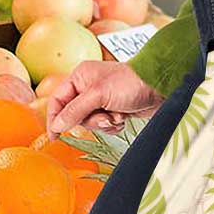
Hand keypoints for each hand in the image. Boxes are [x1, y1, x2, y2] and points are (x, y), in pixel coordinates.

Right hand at [46, 61, 164, 137]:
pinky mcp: (113, 109)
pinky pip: (104, 125)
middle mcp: (88, 87)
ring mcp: (101, 99)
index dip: (54, 118)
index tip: (54, 136)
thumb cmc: (130, 83)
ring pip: (90, 122)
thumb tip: (57, 125)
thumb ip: (75, 110)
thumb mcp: (98, 95)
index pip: (58, 100)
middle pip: (74, 115)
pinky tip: (123, 118)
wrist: (160, 87)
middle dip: (90, 120)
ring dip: (104, 123)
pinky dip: (113, 125)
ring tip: (117, 115)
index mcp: (80, 77)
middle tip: (104, 117)